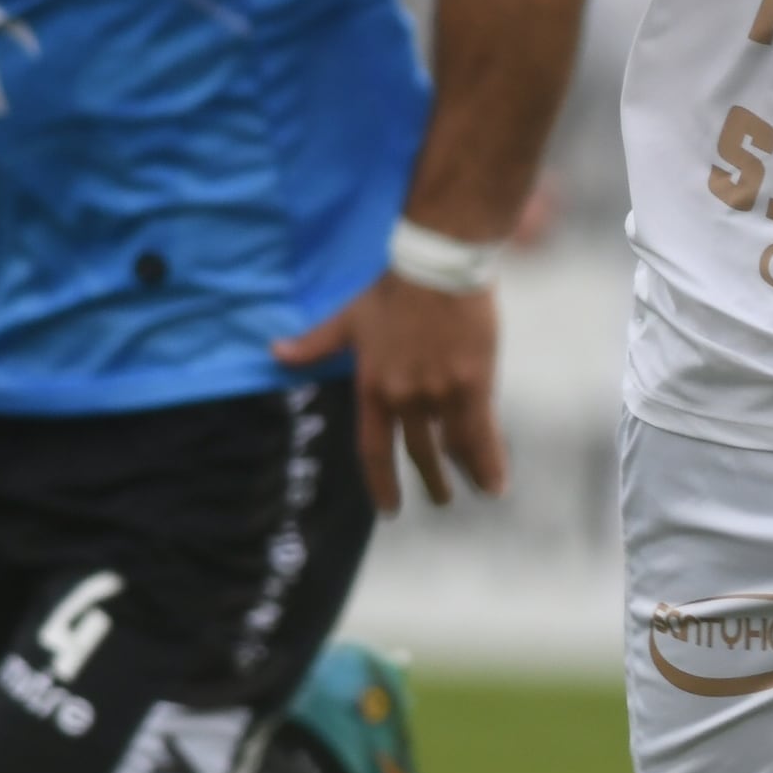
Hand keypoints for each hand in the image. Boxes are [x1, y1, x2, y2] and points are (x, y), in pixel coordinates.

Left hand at [276, 270, 504, 512]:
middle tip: (441, 499)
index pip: (373, 450)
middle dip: (430, 482)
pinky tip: (496, 487)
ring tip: (471, 492)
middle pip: (417, 455)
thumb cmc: (392, 288)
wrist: (437, 265)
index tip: (389, 507)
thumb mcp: (348, 318)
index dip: (381, 483)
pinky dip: (490, 464)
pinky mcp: (473, 385)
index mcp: (372, 388)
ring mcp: (440, 395)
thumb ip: (315, 344)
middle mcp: (404, 399)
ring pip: (452, 449)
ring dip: (461, 476)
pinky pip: (482, 436)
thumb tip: (276, 352)